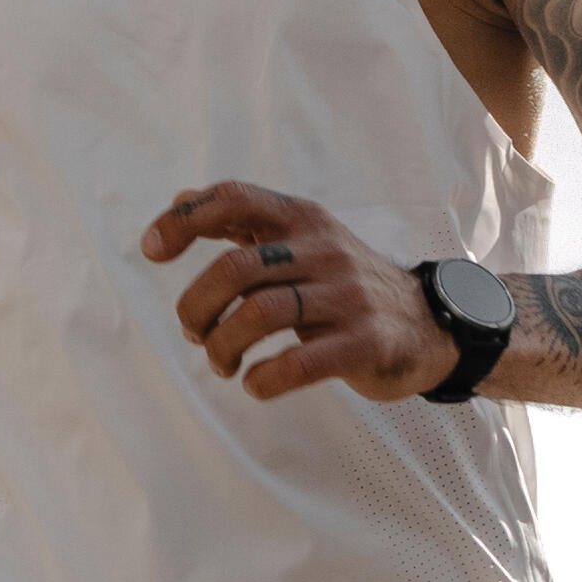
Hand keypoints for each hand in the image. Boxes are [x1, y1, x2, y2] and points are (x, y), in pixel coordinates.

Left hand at [145, 181, 439, 399]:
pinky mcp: (363, 343)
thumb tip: (179, 198)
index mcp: (302, 220)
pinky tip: (256, 383)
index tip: (151, 250)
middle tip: (193, 332)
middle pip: (235, 267)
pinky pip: (298, 363)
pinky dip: (263, 380)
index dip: (183, 221)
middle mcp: (323, 250)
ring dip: (222, 347)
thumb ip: (244, 220)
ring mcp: (346, 297)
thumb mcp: (302, 240)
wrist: (429, 325)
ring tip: (222, 364)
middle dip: (196, 306)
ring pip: (260, 314)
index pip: (233, 199)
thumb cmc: (346, 284)